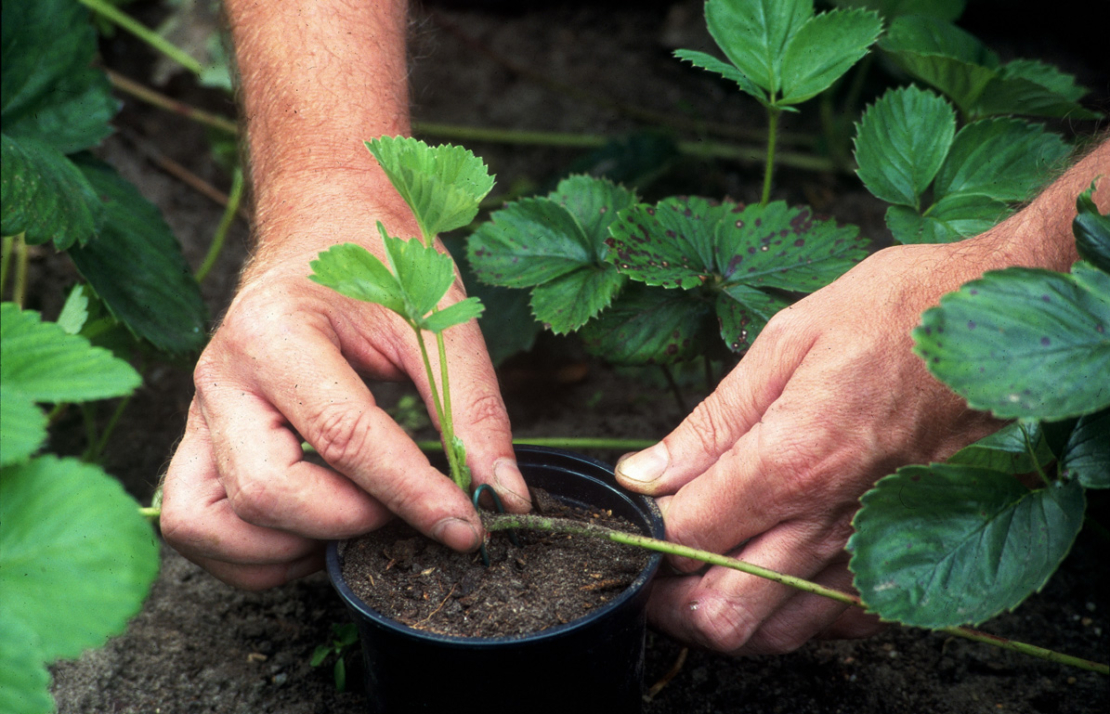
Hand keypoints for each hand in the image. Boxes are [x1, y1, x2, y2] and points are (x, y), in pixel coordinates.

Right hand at [161, 209, 529, 590]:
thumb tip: (502, 494)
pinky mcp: (198, 440)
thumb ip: (473, 409)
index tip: (466, 526)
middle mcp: (221, 377)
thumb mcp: (438, 320)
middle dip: (354, 522)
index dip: (412, 495)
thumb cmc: (379, 262)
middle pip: (270, 493)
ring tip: (362, 520)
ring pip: (216, 524)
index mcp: (275, 331)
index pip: (344, 438)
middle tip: (412, 507)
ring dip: (295, 547)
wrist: (323, 225)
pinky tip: (317, 530)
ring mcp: (198, 413)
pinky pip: (199, 525)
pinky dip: (256, 554)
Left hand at [616, 241, 1007, 653]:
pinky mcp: (902, 555)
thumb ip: (711, 421)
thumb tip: (645, 472)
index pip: (685, 535)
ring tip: (704, 569)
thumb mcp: (786, 342)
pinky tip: (775, 568)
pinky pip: (836, 623)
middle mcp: (828, 518)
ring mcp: (869, 547)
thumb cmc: (895, 314)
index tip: (629, 516)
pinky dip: (794, 612)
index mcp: (790, 458)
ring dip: (726, 613)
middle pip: (723, 613)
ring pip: (776, 632)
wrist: (996, 323)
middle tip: (654, 563)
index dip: (640, 535)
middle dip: (671, 601)